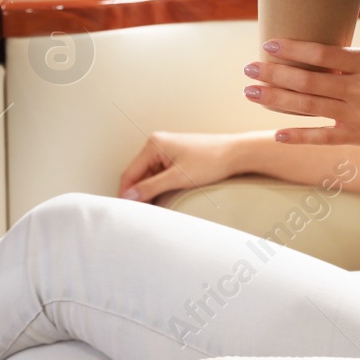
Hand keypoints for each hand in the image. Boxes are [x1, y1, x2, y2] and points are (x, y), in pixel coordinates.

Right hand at [117, 131, 239, 203]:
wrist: (235, 154)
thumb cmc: (210, 161)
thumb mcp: (177, 178)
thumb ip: (150, 187)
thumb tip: (129, 197)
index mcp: (154, 145)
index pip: (130, 173)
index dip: (126, 194)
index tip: (125, 212)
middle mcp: (157, 145)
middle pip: (138, 175)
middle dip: (137, 194)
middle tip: (138, 215)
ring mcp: (166, 151)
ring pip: (149, 176)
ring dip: (148, 192)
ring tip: (149, 210)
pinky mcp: (175, 158)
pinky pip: (159, 175)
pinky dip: (158, 188)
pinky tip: (160, 201)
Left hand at [243, 38, 359, 154]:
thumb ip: (352, 64)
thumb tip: (313, 58)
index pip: (322, 52)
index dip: (292, 48)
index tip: (269, 44)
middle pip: (307, 79)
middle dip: (273, 74)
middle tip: (250, 68)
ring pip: (308, 106)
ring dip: (276, 99)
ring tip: (252, 93)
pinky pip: (323, 137)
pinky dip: (298, 136)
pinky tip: (277, 134)